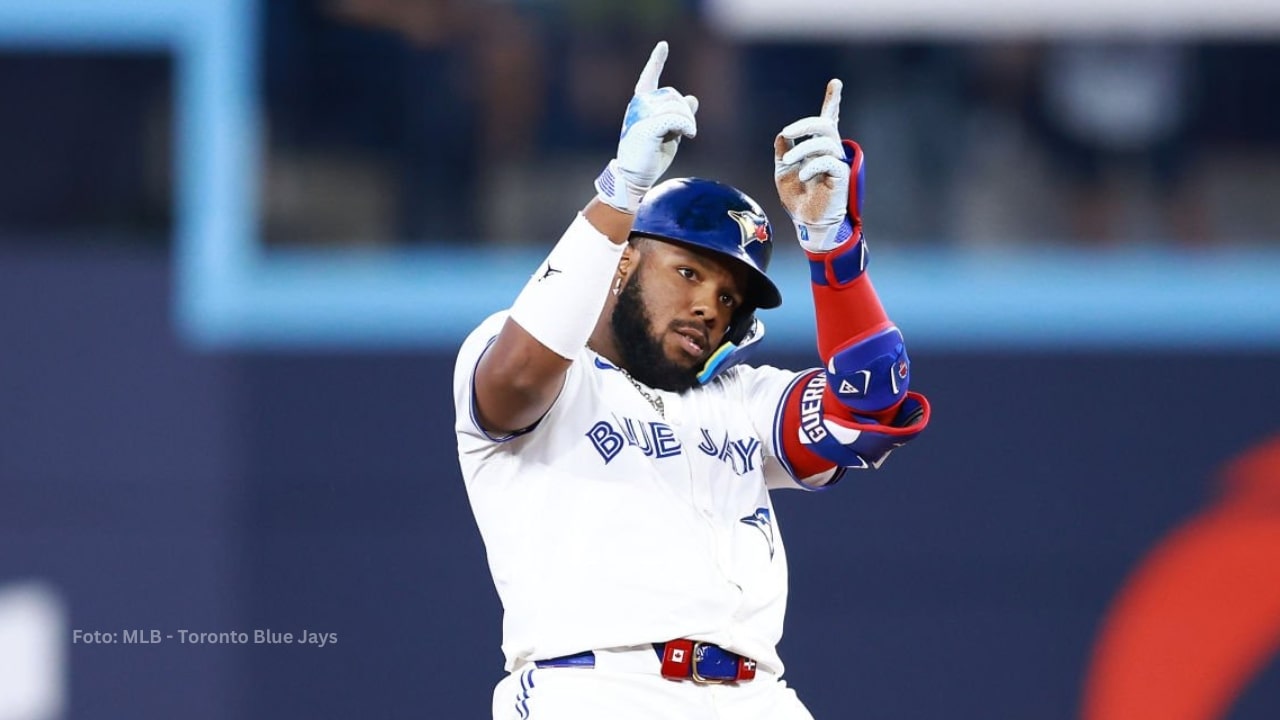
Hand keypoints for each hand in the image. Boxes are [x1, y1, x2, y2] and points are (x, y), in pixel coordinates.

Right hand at [595, 41, 698, 213]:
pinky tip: (688, 135)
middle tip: (687, 131)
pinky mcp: (647, 128)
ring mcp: (641, 116)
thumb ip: (678, 116)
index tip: (663, 46)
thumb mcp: (668, 133)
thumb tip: (693, 99)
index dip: (656, 62)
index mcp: (641, 105)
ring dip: (687, 121)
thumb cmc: (650, 155)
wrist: (634, 176)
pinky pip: (675, 118)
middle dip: (685, 112)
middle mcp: (639, 107)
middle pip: (672, 95)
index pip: (648, 78)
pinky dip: (686, 126)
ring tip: (686, 135)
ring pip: (676, 106)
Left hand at [773, 79, 858, 252]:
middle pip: (824, 125)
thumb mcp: (783, 170)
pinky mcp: (840, 177)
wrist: (805, 221)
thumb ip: (784, 151)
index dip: (832, 102)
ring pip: (825, 142)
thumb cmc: (796, 196)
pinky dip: (813, 165)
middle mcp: (828, 152)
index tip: (836, 83)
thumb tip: (784, 135)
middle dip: (805, 124)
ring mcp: (836, 163)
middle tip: (787, 132)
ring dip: (803, 148)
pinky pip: (829, 162)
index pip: (827, 120)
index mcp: (816, 148)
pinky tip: (803, 175)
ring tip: (789, 163)